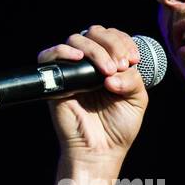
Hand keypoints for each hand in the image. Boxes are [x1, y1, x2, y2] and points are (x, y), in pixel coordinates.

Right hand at [40, 25, 147, 165]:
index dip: (123, 42)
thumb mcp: (136, 100)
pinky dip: (63, 51)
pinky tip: (79, 59)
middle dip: (112, 43)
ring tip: (107, 71)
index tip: (133, 60)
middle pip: (95, 32)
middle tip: (120, 65)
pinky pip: (49, 56)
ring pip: (76, 40)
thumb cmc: (118, 128)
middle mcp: (89, 64)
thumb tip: (113, 72)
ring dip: (95, 50)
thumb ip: (132, 79)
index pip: (113, 36)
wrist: (99, 151)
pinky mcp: (56, 81)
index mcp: (109, 63)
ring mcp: (72, 71)